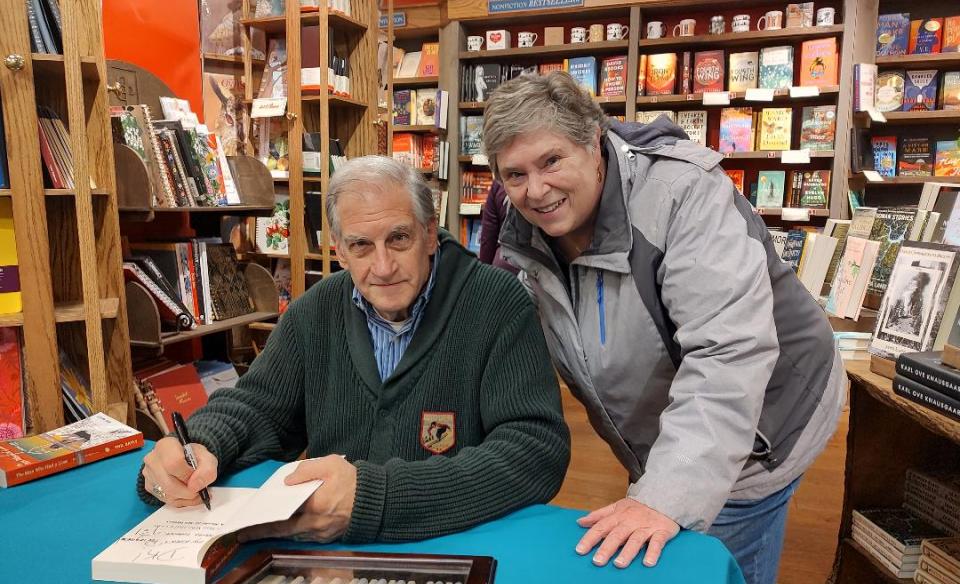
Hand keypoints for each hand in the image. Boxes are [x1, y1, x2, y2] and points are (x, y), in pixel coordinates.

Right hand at [142, 436, 217, 507]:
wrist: (185, 459)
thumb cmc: (194, 457)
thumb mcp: (207, 458)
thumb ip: (207, 470)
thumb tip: (195, 486)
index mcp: (166, 445)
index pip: (174, 463)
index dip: (188, 475)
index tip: (196, 477)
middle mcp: (152, 459)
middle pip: (169, 484)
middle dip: (188, 491)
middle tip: (199, 489)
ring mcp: (148, 474)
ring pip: (167, 494)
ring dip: (186, 497)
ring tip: (196, 491)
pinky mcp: (149, 487)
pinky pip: (166, 500)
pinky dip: (181, 500)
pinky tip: (188, 494)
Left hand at [238, 455, 356, 542]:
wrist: (375, 498)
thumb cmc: (352, 479)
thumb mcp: (330, 464)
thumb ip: (307, 470)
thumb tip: (287, 481)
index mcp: (316, 505)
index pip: (283, 514)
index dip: (264, 520)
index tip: (249, 523)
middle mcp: (317, 523)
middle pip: (284, 530)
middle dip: (263, 533)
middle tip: (245, 535)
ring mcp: (322, 532)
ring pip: (293, 535)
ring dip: (276, 534)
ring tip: (259, 532)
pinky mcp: (328, 537)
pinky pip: (305, 537)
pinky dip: (292, 534)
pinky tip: (283, 530)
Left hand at [576, 498, 679, 568]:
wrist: (664, 497)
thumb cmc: (637, 506)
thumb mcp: (617, 506)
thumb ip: (598, 515)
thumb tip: (580, 522)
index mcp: (618, 516)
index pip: (601, 527)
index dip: (590, 538)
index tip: (580, 550)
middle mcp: (631, 522)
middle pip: (617, 535)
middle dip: (606, 548)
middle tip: (597, 561)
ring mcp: (646, 527)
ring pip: (635, 540)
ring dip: (627, 552)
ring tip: (619, 564)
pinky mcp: (661, 532)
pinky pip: (657, 543)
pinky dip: (653, 552)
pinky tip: (648, 562)